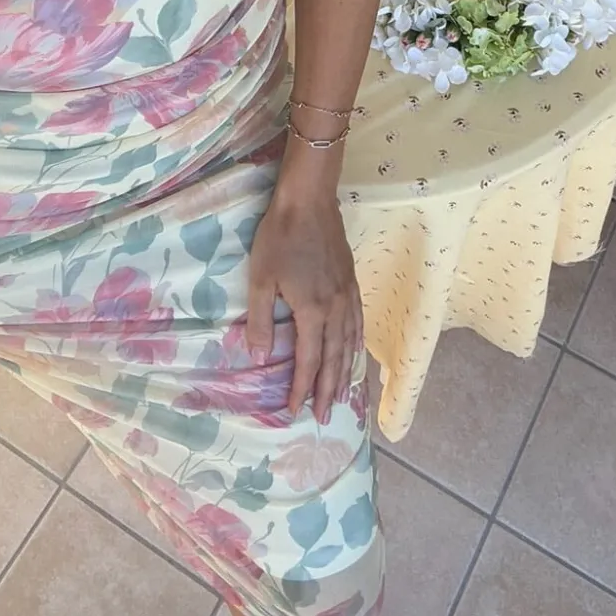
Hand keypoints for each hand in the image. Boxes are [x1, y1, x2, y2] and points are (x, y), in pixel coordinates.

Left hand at [246, 174, 362, 425]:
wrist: (310, 200)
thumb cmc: (279, 236)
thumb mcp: (260, 278)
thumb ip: (260, 320)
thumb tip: (258, 356)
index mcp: (312, 311)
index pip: (308, 361)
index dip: (301, 388)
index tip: (295, 411)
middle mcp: (335, 309)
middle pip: (334, 359)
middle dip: (327, 390)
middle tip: (323, 416)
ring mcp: (347, 295)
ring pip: (350, 343)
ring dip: (345, 372)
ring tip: (341, 394)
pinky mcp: (352, 281)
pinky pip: (358, 322)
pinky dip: (356, 343)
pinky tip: (354, 349)